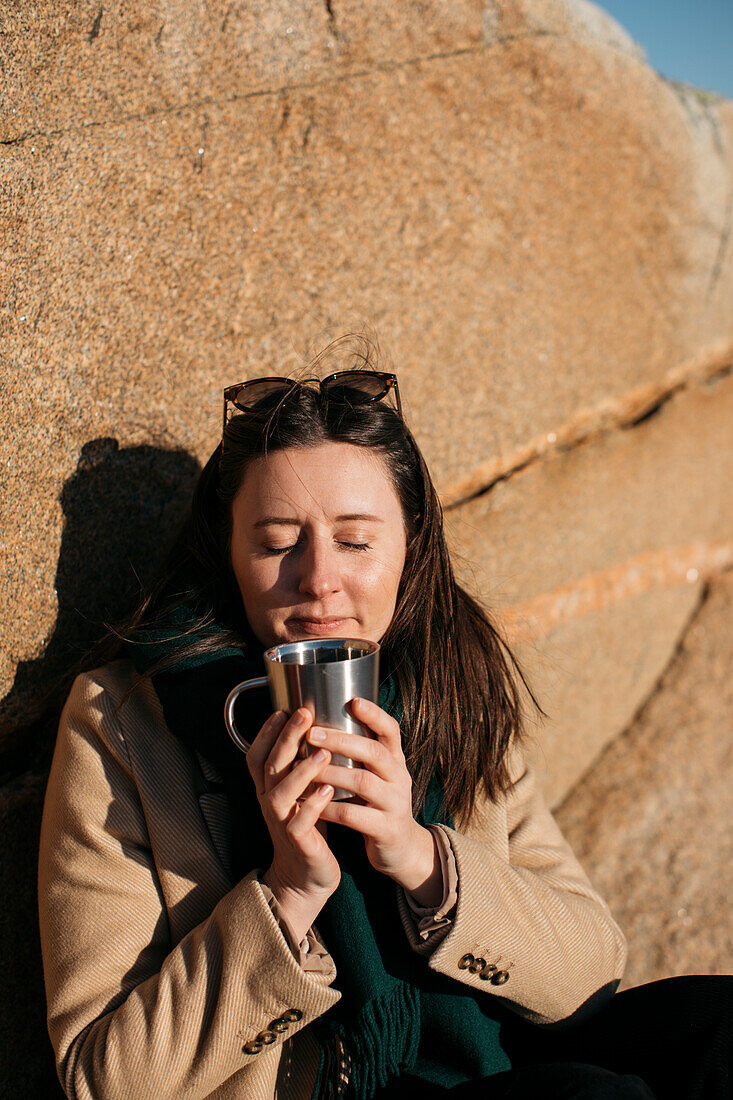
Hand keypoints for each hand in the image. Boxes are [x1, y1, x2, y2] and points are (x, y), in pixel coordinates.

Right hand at [246, 708, 340, 942]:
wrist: (306, 876)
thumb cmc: (308, 828)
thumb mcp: (299, 793)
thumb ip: (299, 767)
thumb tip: (312, 729)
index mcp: (268, 788)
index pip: (257, 755)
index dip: (266, 732)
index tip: (284, 708)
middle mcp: (269, 802)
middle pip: (270, 766)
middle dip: (286, 738)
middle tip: (304, 714)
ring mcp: (281, 823)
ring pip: (281, 793)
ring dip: (301, 771)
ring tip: (322, 753)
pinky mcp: (298, 843)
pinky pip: (300, 823)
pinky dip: (313, 806)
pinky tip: (328, 791)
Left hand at [306, 698, 441, 905]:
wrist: (401, 848)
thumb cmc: (380, 804)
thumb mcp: (380, 775)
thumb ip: (362, 754)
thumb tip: (324, 721)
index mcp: (396, 760)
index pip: (391, 730)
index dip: (374, 714)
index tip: (352, 700)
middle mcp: (400, 778)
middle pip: (374, 752)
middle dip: (341, 740)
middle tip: (312, 733)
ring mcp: (396, 804)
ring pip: (363, 782)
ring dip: (331, 774)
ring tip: (305, 769)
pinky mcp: (386, 829)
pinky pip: (355, 816)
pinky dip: (331, 809)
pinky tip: (312, 804)